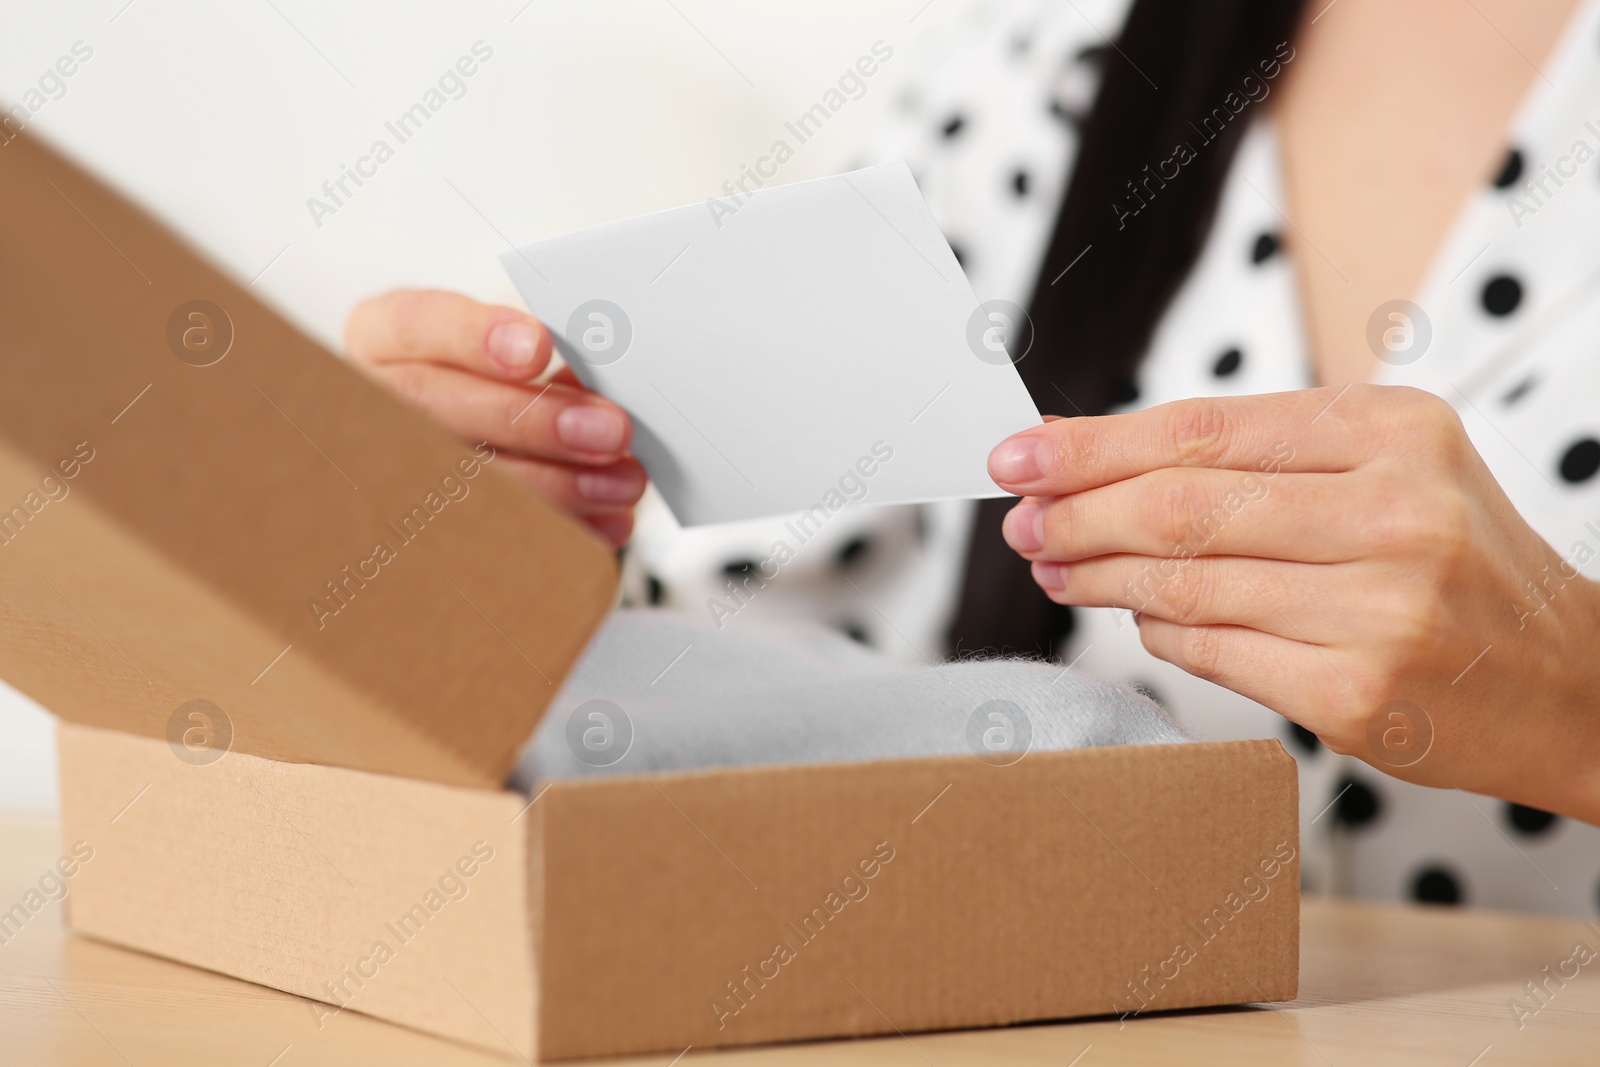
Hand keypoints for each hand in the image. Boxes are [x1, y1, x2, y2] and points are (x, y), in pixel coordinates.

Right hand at [345, 288, 643, 545]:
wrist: (461, 445)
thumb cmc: (486, 383)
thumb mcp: (503, 353)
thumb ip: (537, 360)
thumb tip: (597, 386)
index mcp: (387, 338)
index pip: (415, 325)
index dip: (474, 337)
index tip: (538, 348)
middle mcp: (379, 398)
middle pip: (438, 407)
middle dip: (532, 421)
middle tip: (608, 431)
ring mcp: (392, 467)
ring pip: (463, 480)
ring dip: (556, 485)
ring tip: (621, 483)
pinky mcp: (427, 528)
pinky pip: (489, 536)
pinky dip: (559, 530)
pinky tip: (603, 525)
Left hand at [988, 385, 1599, 820]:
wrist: (1572, 683)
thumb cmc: (1463, 567)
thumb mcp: (1392, 470)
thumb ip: (1264, 459)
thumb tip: (1106, 464)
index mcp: (1394, 432)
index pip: (1202, 429)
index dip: (1094, 444)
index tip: (1023, 453)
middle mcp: (1392, 512)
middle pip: (1180, 505)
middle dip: (1076, 512)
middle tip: (1022, 519)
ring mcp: (1376, 609)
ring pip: (1183, 583)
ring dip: (1098, 575)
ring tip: (1056, 565)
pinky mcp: (1355, 694)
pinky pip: (1211, 652)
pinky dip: (1158, 631)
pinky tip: (1138, 616)